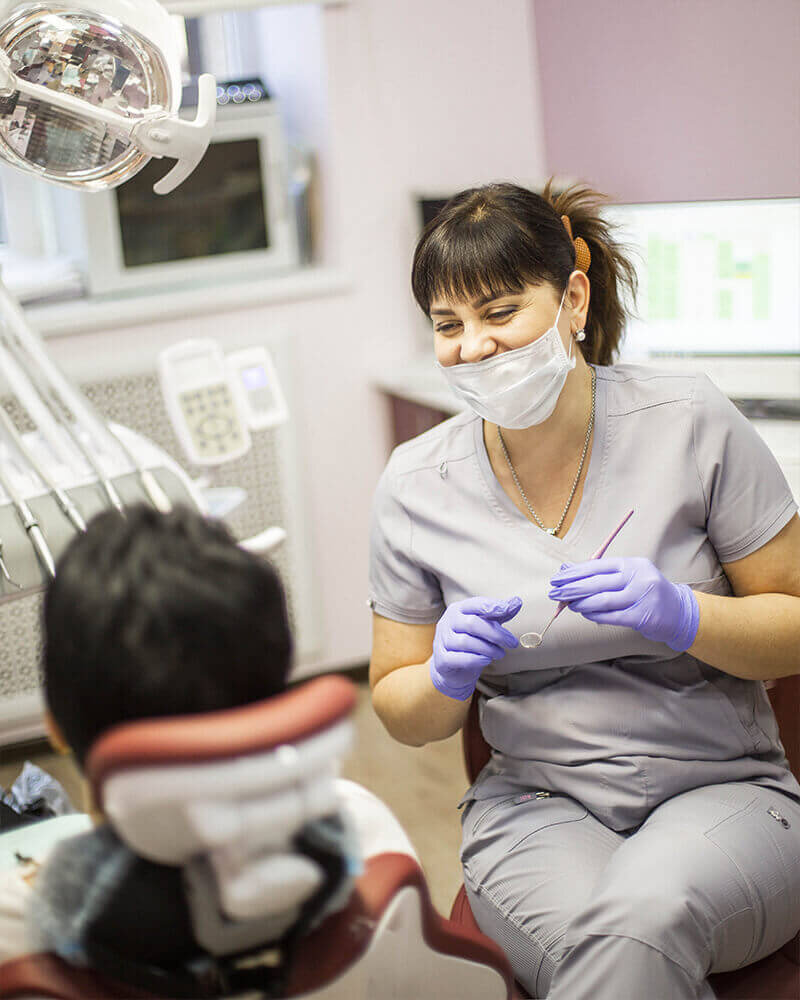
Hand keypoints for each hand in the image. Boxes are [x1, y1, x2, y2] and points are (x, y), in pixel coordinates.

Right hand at [430, 596, 521, 700]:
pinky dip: (475, 659)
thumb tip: (517, 601)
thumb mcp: (486, 624)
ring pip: (466, 642)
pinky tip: (487, 660)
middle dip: (496, 633)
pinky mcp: (442, 660)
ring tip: (500, 653)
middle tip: (512, 643)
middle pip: (472, 623)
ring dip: (488, 648)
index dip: (491, 605)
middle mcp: (447, 622)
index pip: (474, 604)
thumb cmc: (472, 640)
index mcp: (458, 609)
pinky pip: (458, 658)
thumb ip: (500, 614)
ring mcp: (442, 640)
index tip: (507, 609)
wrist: (452, 668)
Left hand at [548, 557, 698, 651]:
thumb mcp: (626, 576)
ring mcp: (641, 597)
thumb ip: (599, 573)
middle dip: (571, 588)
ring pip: (602, 600)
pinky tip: (584, 614)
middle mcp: (637, 577)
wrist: (678, 611)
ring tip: (567, 604)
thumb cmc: (645, 591)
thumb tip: (566, 569)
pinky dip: (594, 615)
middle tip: (554, 593)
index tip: (557, 578)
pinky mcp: (642, 616)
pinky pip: (611, 616)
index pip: (597, 566)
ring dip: (581, 603)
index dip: (574, 572)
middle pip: (597, 582)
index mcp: (632, 564)